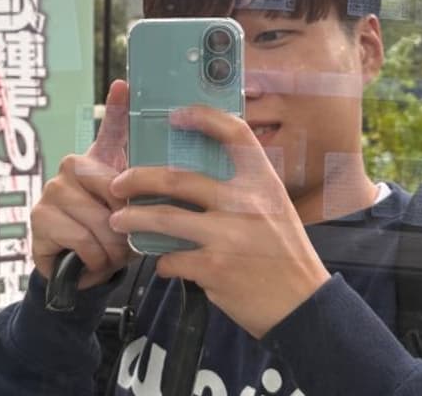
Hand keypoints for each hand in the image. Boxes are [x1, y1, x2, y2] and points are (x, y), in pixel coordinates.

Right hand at [31, 79, 134, 288]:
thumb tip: (162, 181)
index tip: (124, 85)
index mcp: (99, 163)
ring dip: (111, 248)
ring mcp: (52, 188)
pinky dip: (93, 259)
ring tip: (108, 254)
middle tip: (124, 241)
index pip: (110, 129)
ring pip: (99, 219)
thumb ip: (141, 196)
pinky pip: (80, 238)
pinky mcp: (38, 215)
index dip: (117, 106)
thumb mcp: (130, 215)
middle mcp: (73, 167)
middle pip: (113, 189)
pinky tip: (88, 260)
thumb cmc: (110, 236)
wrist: (79, 270)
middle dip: (126, 224)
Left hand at [108, 105, 329, 337]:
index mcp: (261, 181)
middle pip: (177, 178)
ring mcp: (227, 235)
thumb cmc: (284, 251)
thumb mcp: (272, 207)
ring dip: (134, 219)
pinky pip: (171, 258)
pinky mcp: (213, 268)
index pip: (234, 133)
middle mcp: (244, 202)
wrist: (303, 306)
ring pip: (163, 218)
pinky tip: (162, 263)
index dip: (204, 117)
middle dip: (138, 179)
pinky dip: (161, 261)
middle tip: (118, 183)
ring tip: (118, 221)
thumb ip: (240, 188)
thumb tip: (193, 173)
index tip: (176, 114)